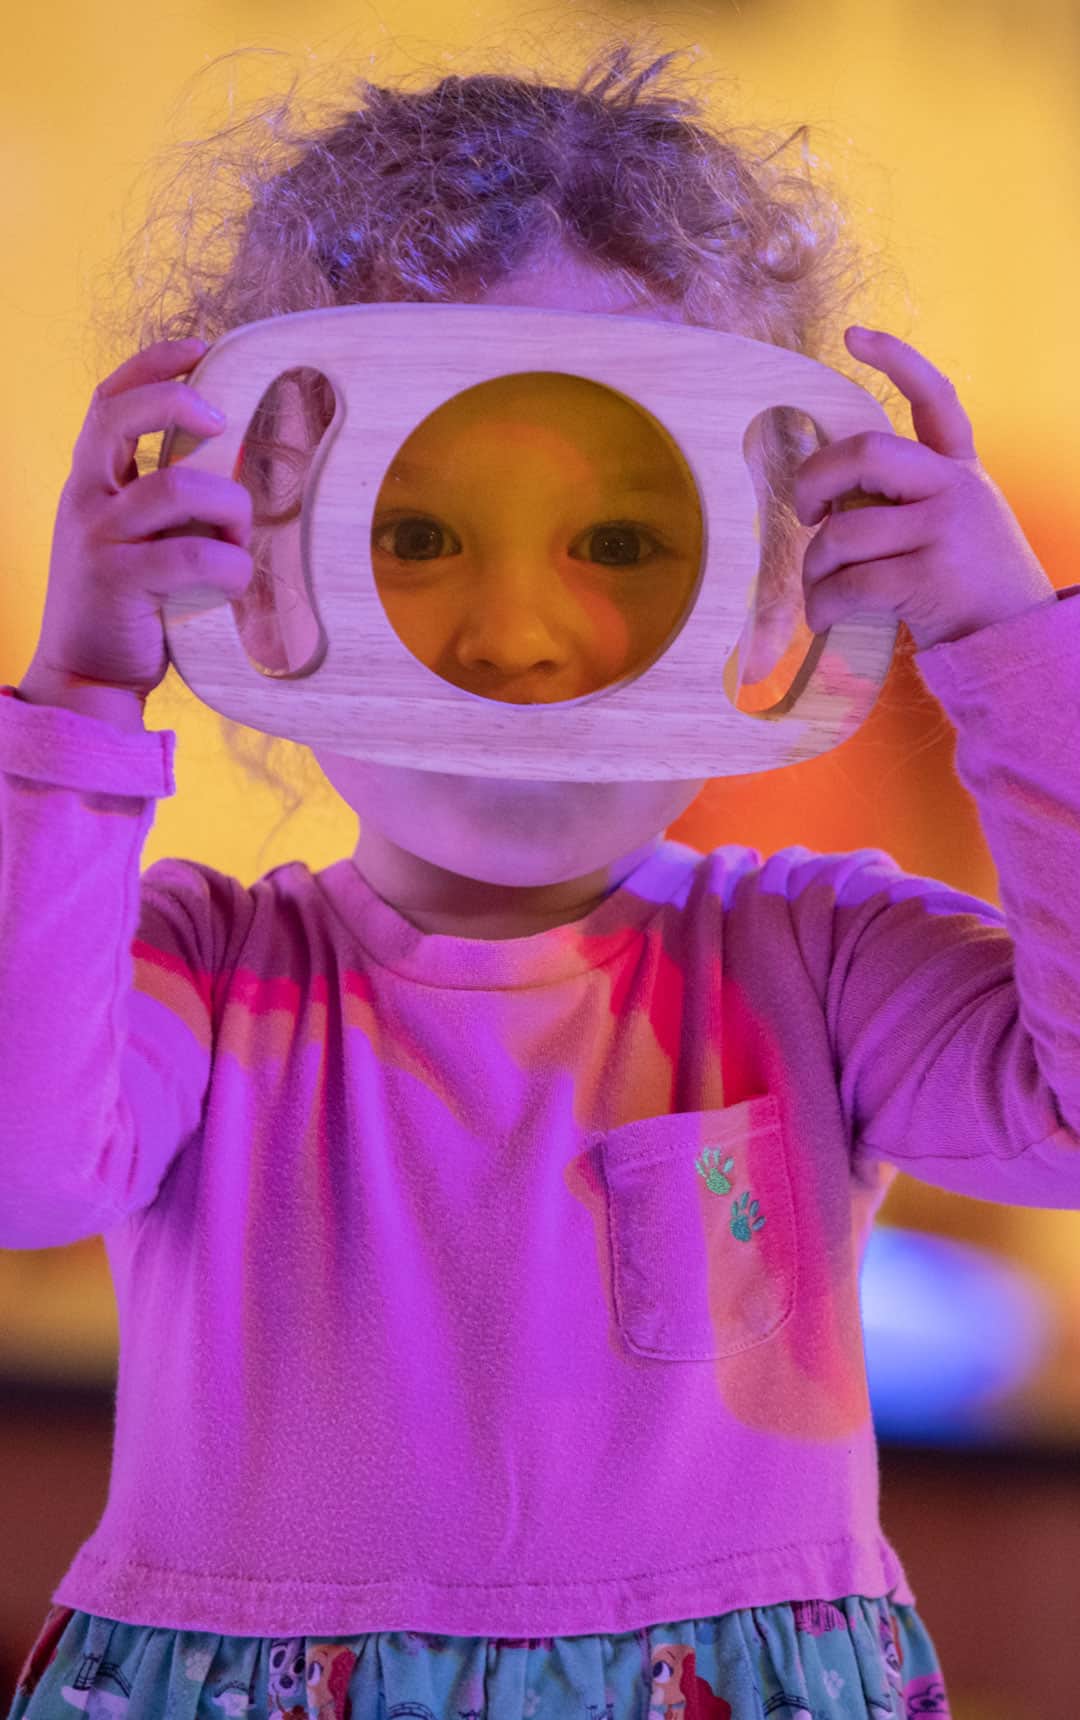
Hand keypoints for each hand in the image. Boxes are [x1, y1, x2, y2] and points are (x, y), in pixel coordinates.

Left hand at [792, 327, 1055, 649]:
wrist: (1016, 642)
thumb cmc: (970, 587)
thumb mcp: (957, 524)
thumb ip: (907, 501)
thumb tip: (832, 505)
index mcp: (960, 471)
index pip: (935, 399)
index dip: (896, 361)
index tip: (854, 335)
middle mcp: (955, 490)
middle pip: (866, 455)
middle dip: (815, 481)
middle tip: (805, 512)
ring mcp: (944, 531)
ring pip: (845, 532)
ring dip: (814, 568)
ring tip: (817, 591)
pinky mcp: (928, 578)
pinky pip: (849, 584)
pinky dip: (822, 605)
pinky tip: (822, 618)